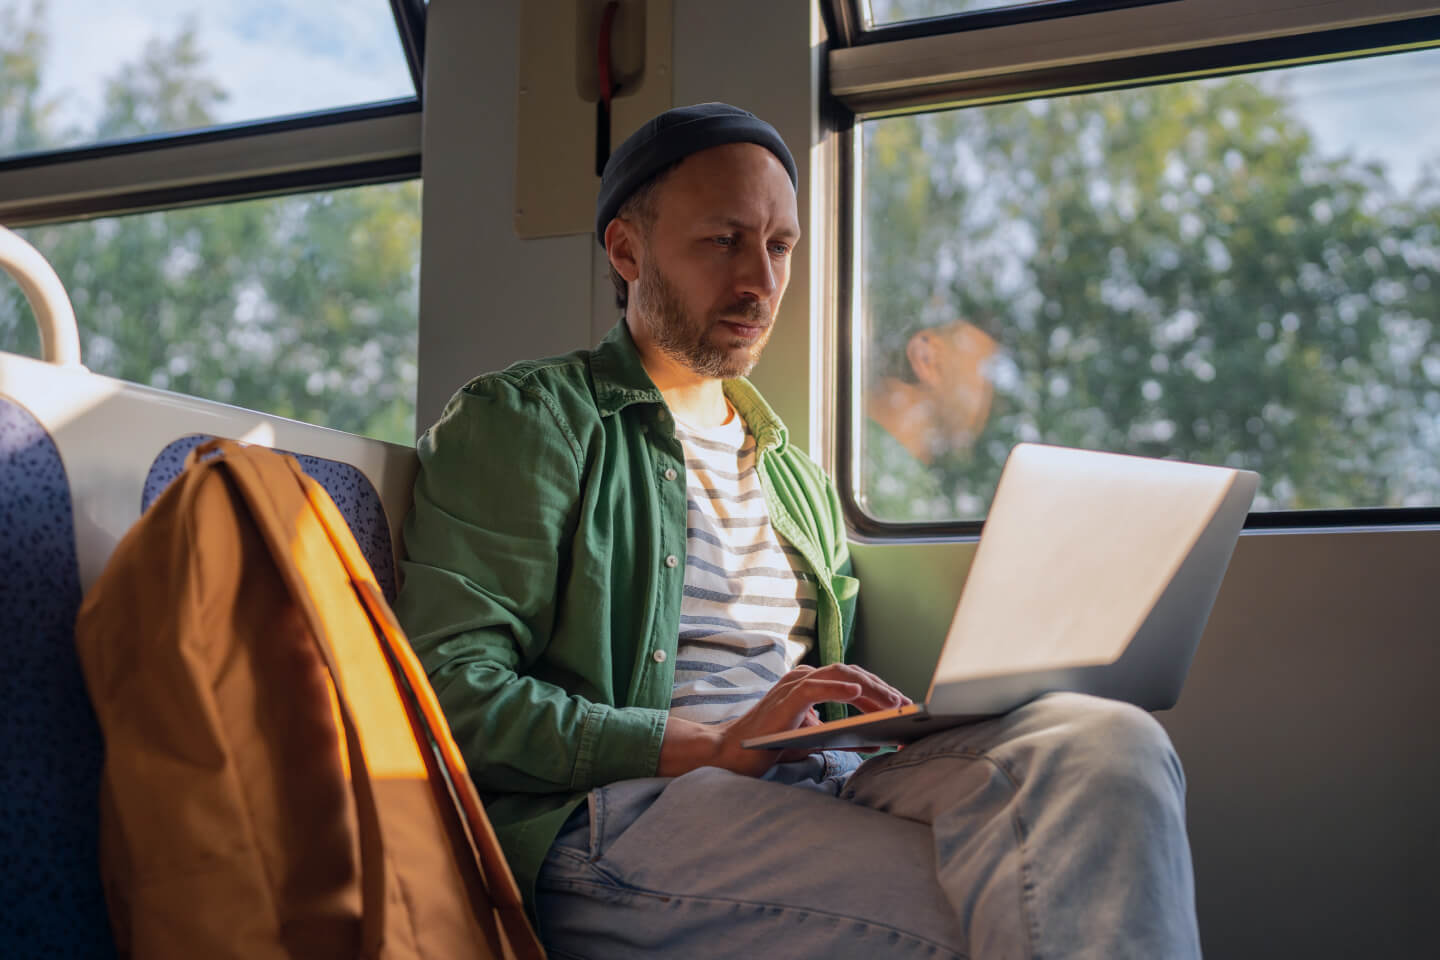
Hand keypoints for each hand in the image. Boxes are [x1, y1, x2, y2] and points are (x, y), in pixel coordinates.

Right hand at [657, 664, 910, 778]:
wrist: (732, 753)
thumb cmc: (770, 746)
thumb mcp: (814, 740)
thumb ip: (842, 735)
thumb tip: (879, 741)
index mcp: (811, 685)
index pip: (854, 679)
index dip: (881, 690)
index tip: (906, 705)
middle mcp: (804, 678)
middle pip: (853, 673)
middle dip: (884, 689)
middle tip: (909, 706)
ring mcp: (794, 684)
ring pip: (840, 675)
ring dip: (871, 688)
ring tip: (894, 703)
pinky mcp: (786, 697)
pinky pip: (816, 686)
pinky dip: (838, 688)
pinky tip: (858, 693)